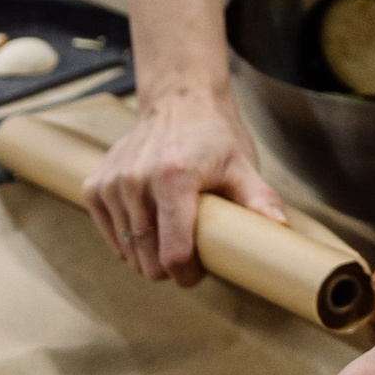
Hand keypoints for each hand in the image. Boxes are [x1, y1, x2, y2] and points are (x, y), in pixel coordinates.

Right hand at [83, 81, 287, 286]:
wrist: (179, 101)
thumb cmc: (214, 136)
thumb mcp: (242, 165)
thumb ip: (260, 199)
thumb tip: (280, 228)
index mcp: (174, 178)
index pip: (174, 253)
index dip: (188, 274)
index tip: (199, 270)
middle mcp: (136, 181)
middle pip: (147, 259)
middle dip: (169, 266)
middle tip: (189, 249)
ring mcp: (112, 184)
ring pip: (128, 251)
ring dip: (148, 254)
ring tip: (170, 233)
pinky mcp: (95, 186)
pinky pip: (109, 235)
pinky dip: (127, 241)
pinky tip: (147, 225)